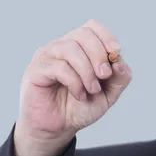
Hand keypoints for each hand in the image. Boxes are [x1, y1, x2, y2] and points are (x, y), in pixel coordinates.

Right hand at [13, 19, 131, 155]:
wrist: (59, 128)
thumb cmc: (81, 108)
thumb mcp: (109, 94)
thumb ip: (120, 76)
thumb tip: (119, 59)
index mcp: (80, 48)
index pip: (91, 27)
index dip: (106, 36)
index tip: (116, 53)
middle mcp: (62, 47)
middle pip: (83, 34)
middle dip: (99, 55)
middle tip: (105, 76)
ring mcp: (47, 56)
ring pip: (70, 48)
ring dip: (87, 70)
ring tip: (92, 90)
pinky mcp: (35, 70)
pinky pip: (58, 66)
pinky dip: (74, 81)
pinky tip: (79, 94)